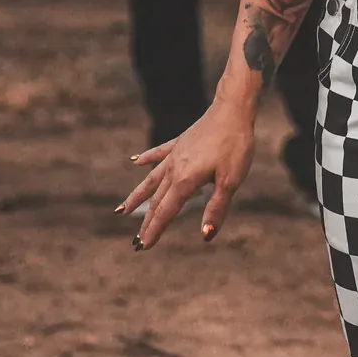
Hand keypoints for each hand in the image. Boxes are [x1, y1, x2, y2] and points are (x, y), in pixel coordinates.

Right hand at [117, 95, 256, 249]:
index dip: (155, 231)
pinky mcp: (181, 142)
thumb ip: (217, 208)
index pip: (166, 211)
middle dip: (147, 222)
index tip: (143, 247)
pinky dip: (147, 158)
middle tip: (136, 241)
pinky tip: (135, 161)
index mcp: (185, 180)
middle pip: (156, 200)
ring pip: (151, 179)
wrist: (232, 109)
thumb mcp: (231, 181)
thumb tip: (205, 236)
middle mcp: (174, 168)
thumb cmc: (235, 145)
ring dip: (138, 196)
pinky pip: (159, 153)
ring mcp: (175, 154)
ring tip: (122, 209)